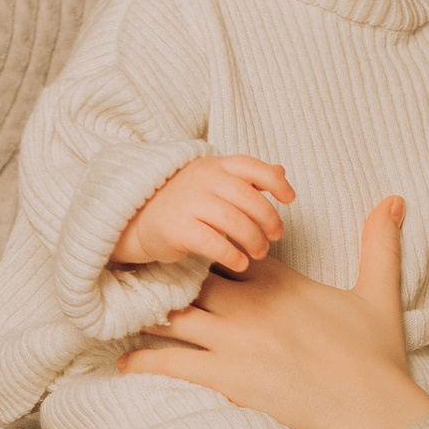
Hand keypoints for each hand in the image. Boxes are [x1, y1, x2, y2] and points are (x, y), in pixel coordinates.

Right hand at [112, 153, 294, 276]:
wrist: (138, 218)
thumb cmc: (185, 201)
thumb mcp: (214, 182)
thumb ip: (247, 178)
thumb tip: (282, 170)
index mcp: (214, 166)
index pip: (251, 166)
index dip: (275, 182)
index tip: (290, 199)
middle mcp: (202, 180)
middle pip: (247, 197)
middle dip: (268, 219)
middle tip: (275, 237)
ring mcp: (188, 203)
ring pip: (234, 221)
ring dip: (254, 240)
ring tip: (259, 253)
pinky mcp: (178, 229)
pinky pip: (213, 243)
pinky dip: (232, 255)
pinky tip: (240, 262)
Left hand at [123, 200, 428, 428]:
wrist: (370, 408)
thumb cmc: (375, 356)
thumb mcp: (379, 292)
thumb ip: (380, 242)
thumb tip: (395, 199)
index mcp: (281, 283)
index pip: (232, 250)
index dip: (209, 244)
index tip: (189, 238)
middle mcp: (250, 306)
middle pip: (193, 279)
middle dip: (169, 275)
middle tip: (138, 272)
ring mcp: (235, 342)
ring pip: (175, 316)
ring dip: (149, 313)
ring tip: (122, 311)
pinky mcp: (227, 377)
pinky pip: (172, 365)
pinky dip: (145, 361)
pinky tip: (124, 362)